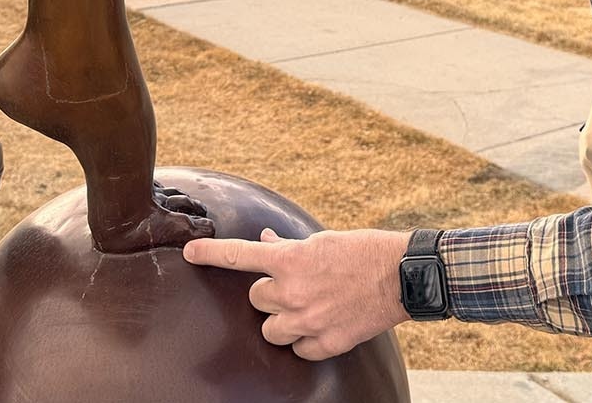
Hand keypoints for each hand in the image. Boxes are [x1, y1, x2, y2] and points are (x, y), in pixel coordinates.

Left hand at [183, 227, 411, 360]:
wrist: (402, 276)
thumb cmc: (364, 251)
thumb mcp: (323, 241)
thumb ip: (289, 247)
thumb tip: (265, 244)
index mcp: (291, 260)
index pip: (239, 255)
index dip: (210, 253)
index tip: (189, 251)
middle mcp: (293, 291)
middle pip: (256, 298)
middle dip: (270, 293)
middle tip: (294, 286)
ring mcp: (308, 320)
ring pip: (271, 329)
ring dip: (282, 320)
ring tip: (306, 309)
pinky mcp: (326, 342)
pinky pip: (297, 350)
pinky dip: (305, 341)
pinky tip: (322, 326)